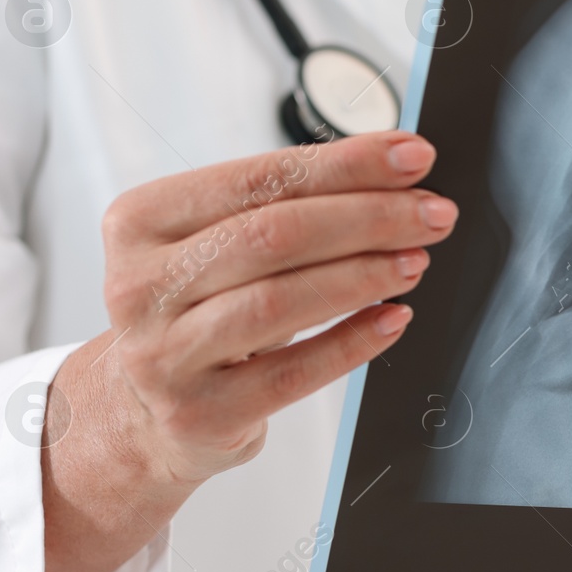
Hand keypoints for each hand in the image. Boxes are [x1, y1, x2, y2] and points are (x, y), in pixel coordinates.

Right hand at [42, 132, 455, 571]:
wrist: (142, 412)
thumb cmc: (200, 307)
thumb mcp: (219, 245)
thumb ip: (288, 204)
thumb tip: (397, 171)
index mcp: (140, 221)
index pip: (258, 179)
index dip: (345, 165)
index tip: (414, 157)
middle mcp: (139, 286)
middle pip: (272, 236)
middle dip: (368, 218)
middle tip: (433, 213)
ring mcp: (163, 356)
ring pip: (279, 303)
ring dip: (363, 275)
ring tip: (416, 260)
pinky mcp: (199, 415)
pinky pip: (293, 374)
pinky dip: (352, 342)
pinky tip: (394, 318)